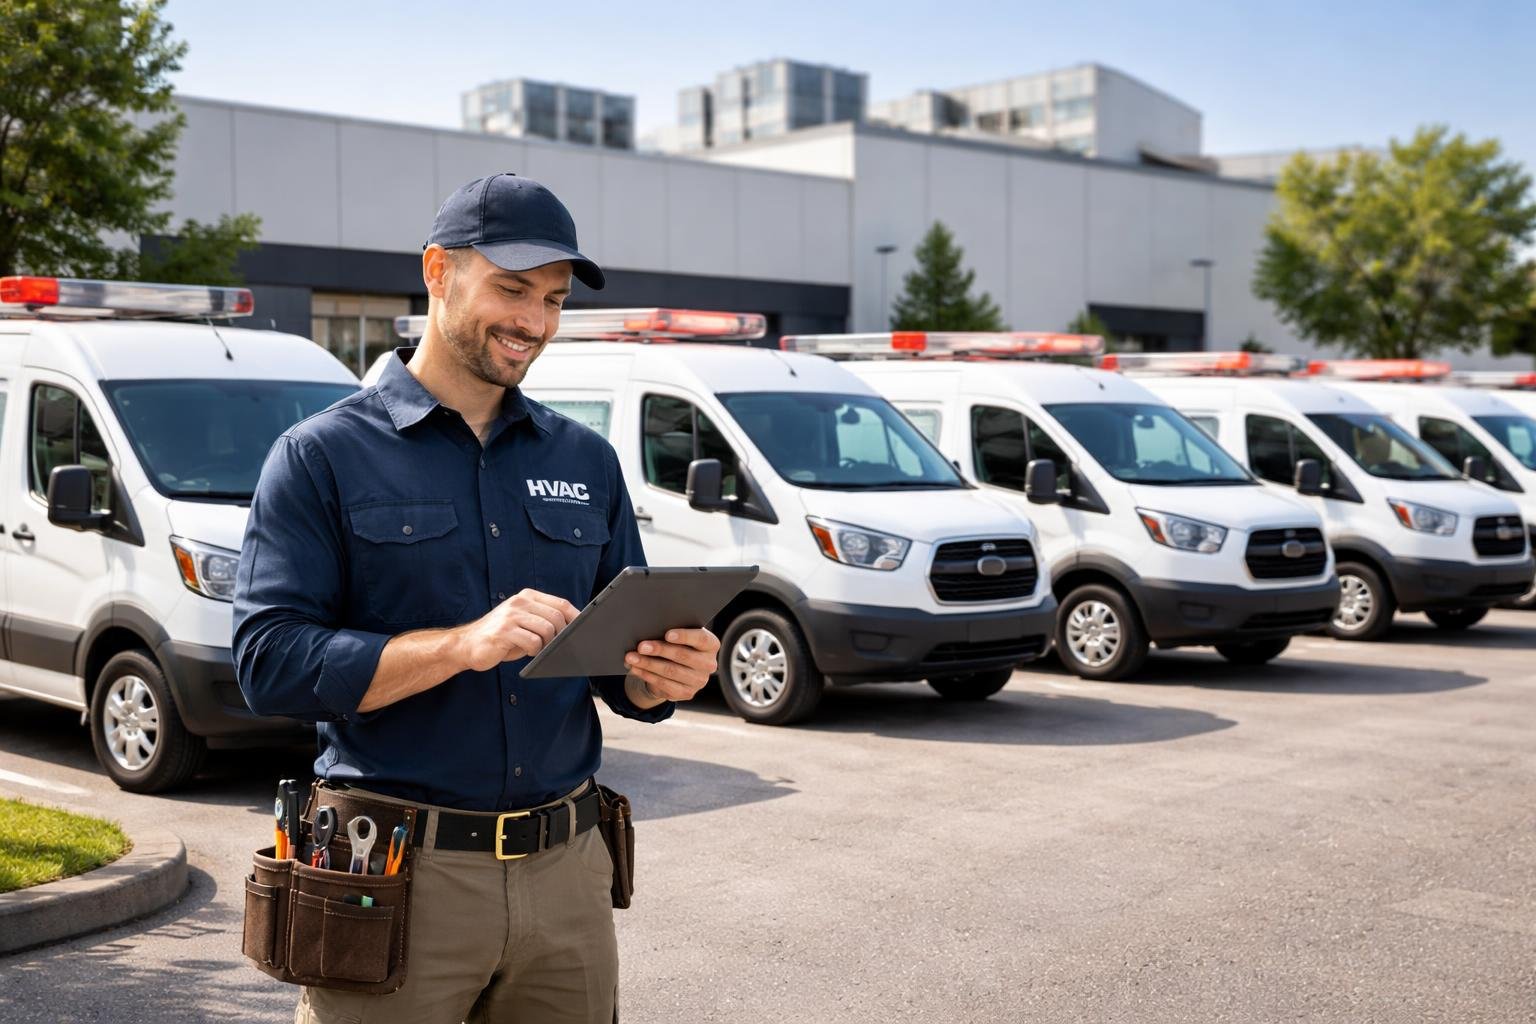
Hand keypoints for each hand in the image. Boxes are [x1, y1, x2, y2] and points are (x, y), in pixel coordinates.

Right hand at [455, 589, 577, 671]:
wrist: (467, 645)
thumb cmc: (501, 636)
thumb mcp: (524, 622)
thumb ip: (543, 620)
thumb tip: (571, 629)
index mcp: (527, 596)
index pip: (561, 603)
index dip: (575, 617)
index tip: (583, 630)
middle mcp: (520, 601)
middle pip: (556, 617)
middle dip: (561, 635)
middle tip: (555, 646)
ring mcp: (511, 615)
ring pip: (547, 629)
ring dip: (546, 644)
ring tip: (537, 649)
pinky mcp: (504, 631)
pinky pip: (532, 641)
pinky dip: (534, 650)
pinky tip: (526, 651)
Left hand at [624, 628, 719, 703]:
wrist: (676, 668)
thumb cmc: (677, 644)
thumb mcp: (679, 636)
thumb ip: (671, 633)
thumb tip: (649, 631)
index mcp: (711, 645)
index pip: (701, 639)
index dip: (685, 636)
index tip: (667, 634)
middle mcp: (709, 664)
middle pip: (683, 655)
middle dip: (660, 650)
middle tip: (641, 646)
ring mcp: (699, 681)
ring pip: (671, 671)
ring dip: (648, 664)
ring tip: (632, 657)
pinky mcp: (686, 693)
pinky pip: (664, 684)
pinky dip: (647, 675)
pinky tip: (636, 669)